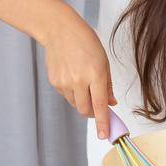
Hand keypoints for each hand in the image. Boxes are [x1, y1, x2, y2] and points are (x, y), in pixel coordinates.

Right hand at [40, 14, 116, 138]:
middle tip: (97, 106)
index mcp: (95, 74)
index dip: (103, 122)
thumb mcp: (103, 60)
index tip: (104, 135)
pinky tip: (72, 75)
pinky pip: (66, 95)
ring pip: (75, 103)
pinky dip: (71, 91)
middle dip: (92, 113)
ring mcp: (64, 82)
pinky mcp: (54, 81)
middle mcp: (79, 80)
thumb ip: (107, 85)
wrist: (59, 30)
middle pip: (85, 110)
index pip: (100, 105)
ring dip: (82, 100)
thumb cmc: (85, 42)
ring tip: (82, 81)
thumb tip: (111, 103)